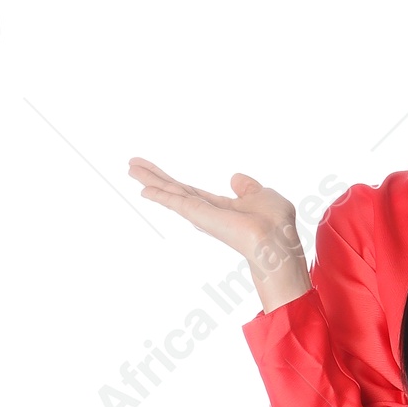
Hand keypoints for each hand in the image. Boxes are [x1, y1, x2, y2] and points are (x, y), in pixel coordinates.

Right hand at [128, 160, 310, 311]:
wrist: (276, 242)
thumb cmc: (276, 224)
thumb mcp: (263, 196)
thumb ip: (248, 188)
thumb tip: (235, 178)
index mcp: (220, 208)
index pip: (191, 192)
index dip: (173, 182)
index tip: (156, 171)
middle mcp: (207, 212)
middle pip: (175, 191)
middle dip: (154, 177)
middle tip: (132, 165)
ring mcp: (202, 214)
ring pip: (171, 193)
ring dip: (150, 180)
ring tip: (130, 167)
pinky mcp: (199, 215)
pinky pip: (175, 202)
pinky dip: (159, 194)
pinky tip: (143, 188)